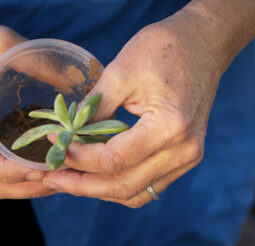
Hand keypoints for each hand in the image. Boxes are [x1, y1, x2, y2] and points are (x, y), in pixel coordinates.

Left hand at [43, 11, 227, 206]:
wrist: (204, 43)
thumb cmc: (163, 49)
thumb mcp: (121, 71)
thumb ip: (93, 110)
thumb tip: (65, 138)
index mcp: (170, 126)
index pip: (115, 160)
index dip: (79, 158)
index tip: (53, 146)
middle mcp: (183, 151)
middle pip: (123, 186)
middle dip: (81, 185)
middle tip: (50, 176)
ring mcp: (187, 159)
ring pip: (133, 193)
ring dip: (96, 191)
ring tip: (66, 179)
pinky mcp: (183, 160)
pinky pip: (144, 187)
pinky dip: (116, 185)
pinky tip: (90, 176)